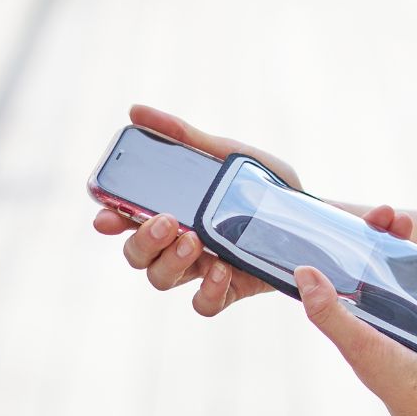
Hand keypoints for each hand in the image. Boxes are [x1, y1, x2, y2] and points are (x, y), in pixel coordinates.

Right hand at [93, 104, 300, 316]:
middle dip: (142, 241)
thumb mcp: (227, 154)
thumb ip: (184, 136)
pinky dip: (207, 290)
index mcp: (170, 211)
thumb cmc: (262, 184)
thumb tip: (136, 111)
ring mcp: (200, 269)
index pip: (124, 220)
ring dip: (171, 261)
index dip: (109, 220)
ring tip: (195, 240)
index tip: (105, 216)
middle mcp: (178, 244)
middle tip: (167, 221)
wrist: (311, 215)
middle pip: (137, 256)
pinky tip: (222, 267)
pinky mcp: (228, 289)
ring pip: (162, 279)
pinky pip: (203, 304)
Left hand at [290, 222, 416, 415]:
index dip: (345, 245)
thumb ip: (330, 313)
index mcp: (355, 325)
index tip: (354, 218)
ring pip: (405, 274)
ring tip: (411, 226)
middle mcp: (379, 322)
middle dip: (381, 237)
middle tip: (392, 214)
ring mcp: (411, 323)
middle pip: (375, 268)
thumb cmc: (404, 387)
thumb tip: (301, 271)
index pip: (343, 275)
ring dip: (406, 246)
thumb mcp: (362, 346)